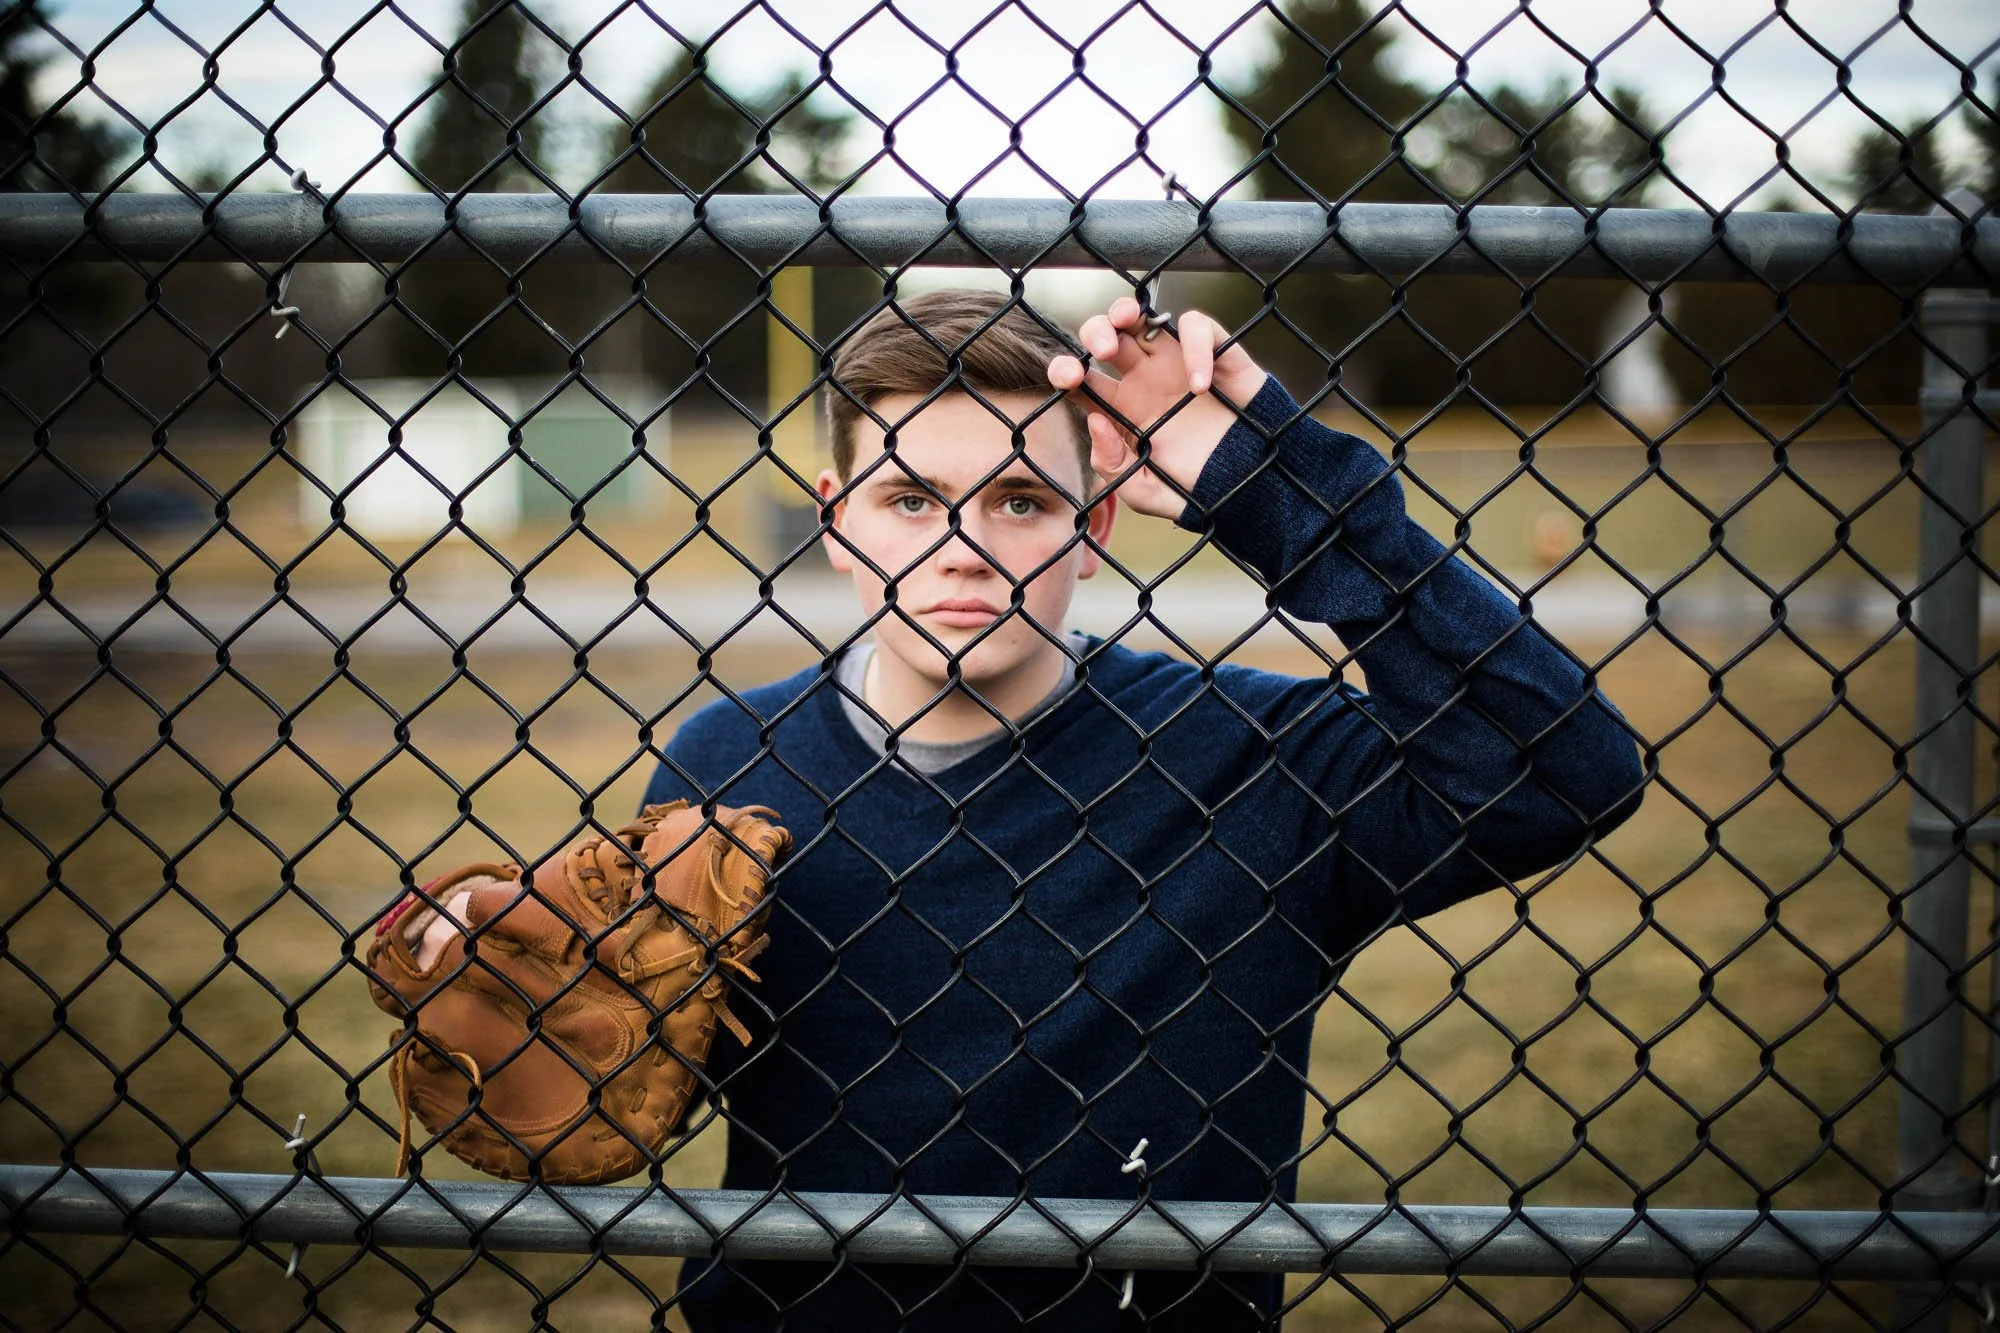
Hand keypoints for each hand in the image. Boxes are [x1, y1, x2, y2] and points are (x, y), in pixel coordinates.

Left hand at [1046, 297, 1265, 520]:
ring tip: (1123, 330)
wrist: (1251, 489)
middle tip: (1100, 350)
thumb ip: (1111, 465)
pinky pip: (1197, 327)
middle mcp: (1145, 381)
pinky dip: (1194, 345)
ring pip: (1145, 318)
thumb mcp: (1142, 490)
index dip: (1066, 369)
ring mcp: (1177, 364)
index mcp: (1121, 409)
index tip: (1068, 377)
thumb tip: (1094, 420)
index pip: (1083, 379)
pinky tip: (1199, 386)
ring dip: (1125, 312)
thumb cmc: (1196, 490)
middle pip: (1108, 336)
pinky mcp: (1215, 355)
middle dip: (1094, 332)